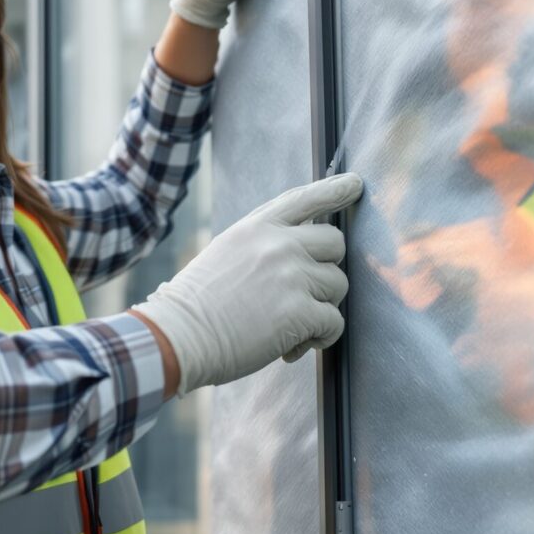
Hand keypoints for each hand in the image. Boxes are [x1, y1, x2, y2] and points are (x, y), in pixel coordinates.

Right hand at [131, 173, 360, 394]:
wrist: (178, 334)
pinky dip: (320, 338)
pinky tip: (293, 348)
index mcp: (256, 227)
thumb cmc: (195, 303)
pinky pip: (334, 323)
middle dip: (328, 269)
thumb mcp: (225, 252)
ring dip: (322, 308)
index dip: (333, 190)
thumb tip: (301, 256)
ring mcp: (292, 276)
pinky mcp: (300, 311)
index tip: (355, 184)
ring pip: (338, 285)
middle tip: (307, 294)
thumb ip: (262, 245)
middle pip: (335, 243)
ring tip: (293, 328)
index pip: (304, 199)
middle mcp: (279, 244)